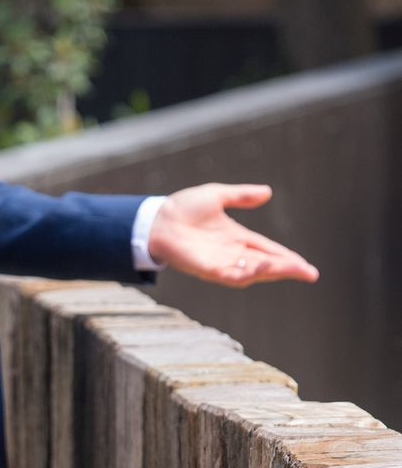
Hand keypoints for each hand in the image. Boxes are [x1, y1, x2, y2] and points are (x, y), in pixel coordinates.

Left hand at [148, 183, 317, 287]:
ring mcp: (220, 263)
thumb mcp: (218, 196)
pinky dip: (245, 273)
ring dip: (271, 271)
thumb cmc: (183, 208)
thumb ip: (241, 196)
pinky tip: (260, 269)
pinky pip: (229, 275)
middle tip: (309, 273)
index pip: (268, 250)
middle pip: (266, 264)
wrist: (157, 219)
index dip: (287, 258)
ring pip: (252, 272)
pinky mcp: (206, 268)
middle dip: (287, 269)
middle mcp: (231, 253)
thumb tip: (267, 192)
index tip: (306, 266)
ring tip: (291, 269)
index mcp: (237, 238)